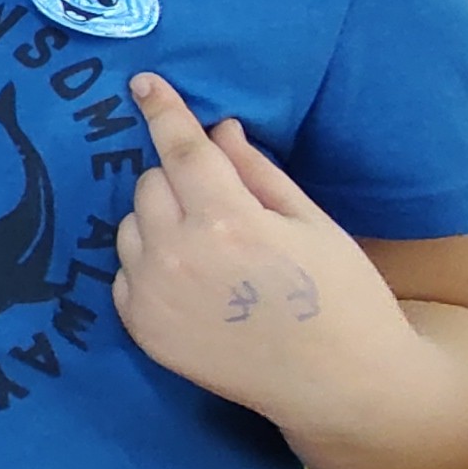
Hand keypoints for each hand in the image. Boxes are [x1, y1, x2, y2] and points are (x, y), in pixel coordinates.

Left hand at [110, 73, 422, 430]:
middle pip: (150, 183)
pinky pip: (125, 271)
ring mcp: (153, 296)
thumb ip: (257, 172)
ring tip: (209, 246)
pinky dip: (148, 263)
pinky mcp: (142, 329)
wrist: (342, 387)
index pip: (181, 150)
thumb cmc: (342, 297)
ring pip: (131, 224)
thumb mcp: (312, 223)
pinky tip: (192, 280)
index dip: (163, 110)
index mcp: (227, 223)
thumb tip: (218, 128)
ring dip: (158, 220)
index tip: (142, 82)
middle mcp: (177, 257)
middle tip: (221, 204)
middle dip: (179, 179)